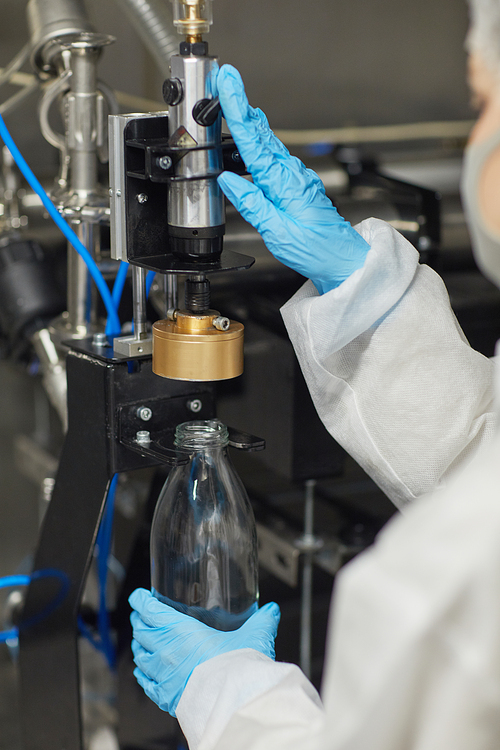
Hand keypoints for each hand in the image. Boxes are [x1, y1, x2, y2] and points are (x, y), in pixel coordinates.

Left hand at [129, 588, 280, 716]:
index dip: (141, 601)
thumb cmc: (237, 667)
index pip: (150, 610)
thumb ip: (262, 621)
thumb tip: (271, 611)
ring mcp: (162, 675)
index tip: (138, 596)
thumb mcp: (253, 635)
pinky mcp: (165, 697)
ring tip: (140, 641)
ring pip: (139, 656)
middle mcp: (165, 651)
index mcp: (180, 630)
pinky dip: (142, 675)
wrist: (232, 702)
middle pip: (141, 631)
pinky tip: (143, 673)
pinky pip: (145, 683)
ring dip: (138, 646)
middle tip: (140, 616)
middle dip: (138, 621)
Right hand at [216, 65, 369, 293]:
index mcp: (283, 183)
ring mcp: (294, 177)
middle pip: (260, 133)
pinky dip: (258, 139)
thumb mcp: (277, 233)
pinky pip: (272, 156)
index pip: (253, 141)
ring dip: (248, 119)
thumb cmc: (316, 249)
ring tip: (232, 97)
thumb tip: (227, 181)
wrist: (343, 260)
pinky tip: (253, 134)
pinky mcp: (295, 185)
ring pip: (266, 142)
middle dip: (241, 103)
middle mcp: (290, 174)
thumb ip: (251, 204)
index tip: (227, 84)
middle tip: (225, 78)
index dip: (237, 110)